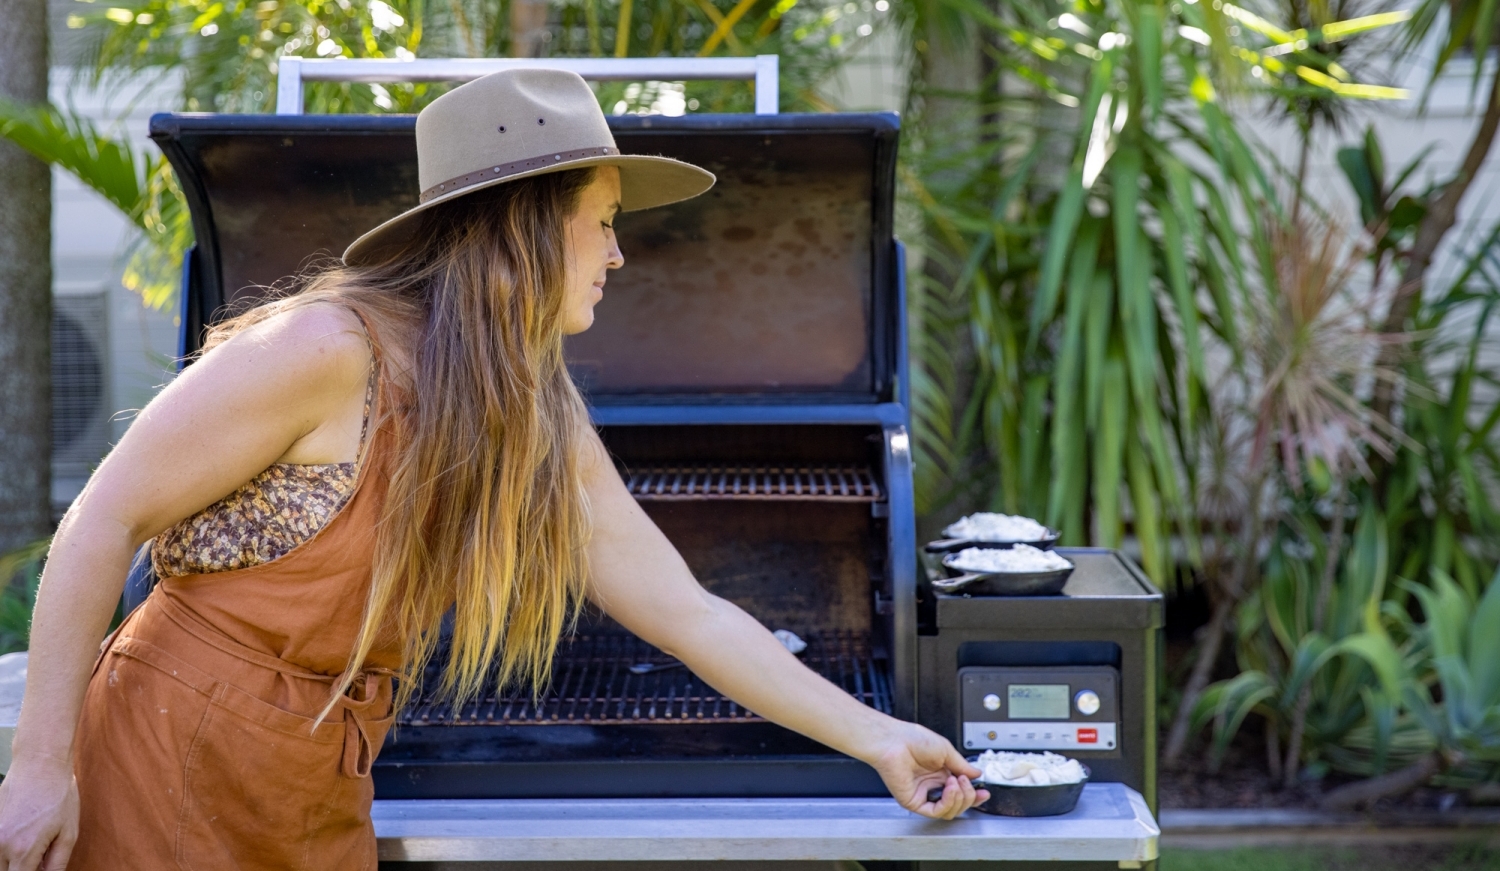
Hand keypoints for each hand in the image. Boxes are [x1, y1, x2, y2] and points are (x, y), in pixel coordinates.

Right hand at [0, 758, 79, 870]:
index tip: (41, 868)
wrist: (39, 764)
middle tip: (40, 857)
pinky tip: (24, 832)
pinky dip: (7, 847)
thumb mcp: (68, 832)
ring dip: (13, 861)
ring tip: (33, 842)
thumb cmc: (58, 795)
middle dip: (23, 869)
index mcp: (24, 850)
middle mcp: (2, 845)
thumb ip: (57, 862)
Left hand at [864, 720, 988, 819]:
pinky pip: (936, 811)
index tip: (984, 792)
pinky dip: (948, 802)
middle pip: (957, 804)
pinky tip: (950, 788)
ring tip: (957, 782)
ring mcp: (923, 795)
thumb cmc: (912, 739)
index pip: (960, 791)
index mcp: (939, 773)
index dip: (974, 795)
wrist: (894, 740)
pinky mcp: (914, 802)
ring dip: (960, 798)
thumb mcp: (946, 750)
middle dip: (968, 796)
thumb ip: (962, 765)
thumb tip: (977, 774)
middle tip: (967, 782)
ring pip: (949, 811)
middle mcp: (932, 785)